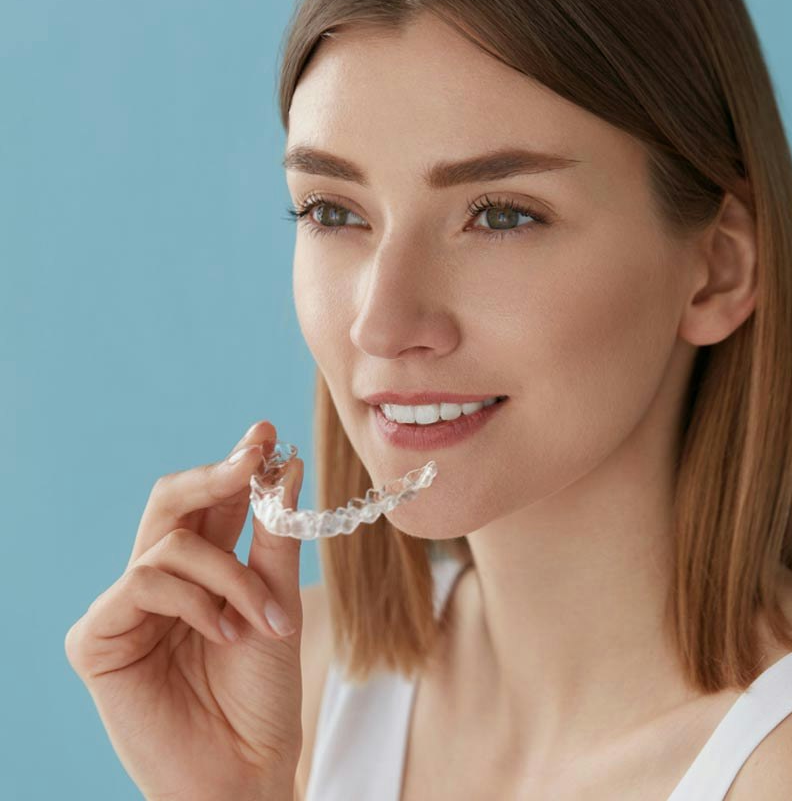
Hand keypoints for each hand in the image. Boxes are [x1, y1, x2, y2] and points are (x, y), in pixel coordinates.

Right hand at [65, 421, 304, 800]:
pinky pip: (143, 583)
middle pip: (171, 500)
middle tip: (253, 455)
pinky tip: (223, 632)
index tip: (267, 432)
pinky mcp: (97, 639)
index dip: (236, 462)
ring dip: (229, 574)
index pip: (212, 500)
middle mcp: (162, 578)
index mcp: (204, 566)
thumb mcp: (280, 600)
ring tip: (262, 621)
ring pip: (170, 544)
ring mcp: (126, 608)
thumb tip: (286, 462)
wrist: (247, 768)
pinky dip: (194, 601)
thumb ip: (275, 534)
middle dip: (216, 475)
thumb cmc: (264, 691)